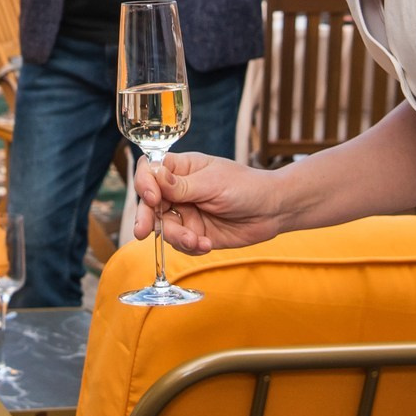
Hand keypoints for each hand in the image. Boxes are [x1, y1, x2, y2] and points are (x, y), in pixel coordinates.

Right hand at [129, 152, 292, 254]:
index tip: (153, 198)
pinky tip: (205, 244)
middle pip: (150, 203)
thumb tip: (154, 175)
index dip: (145, 184)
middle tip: (142, 232)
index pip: (151, 172)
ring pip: (164, 227)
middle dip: (146, 218)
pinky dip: (190, 246)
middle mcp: (180, 191)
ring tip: (196, 239)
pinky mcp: (195, 233)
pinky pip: (180, 243)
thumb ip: (182, 185)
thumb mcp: (213, 184)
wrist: (273, 211)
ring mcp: (187, 213)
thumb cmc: (247, 187)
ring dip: (176, 236)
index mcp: (182, 169)